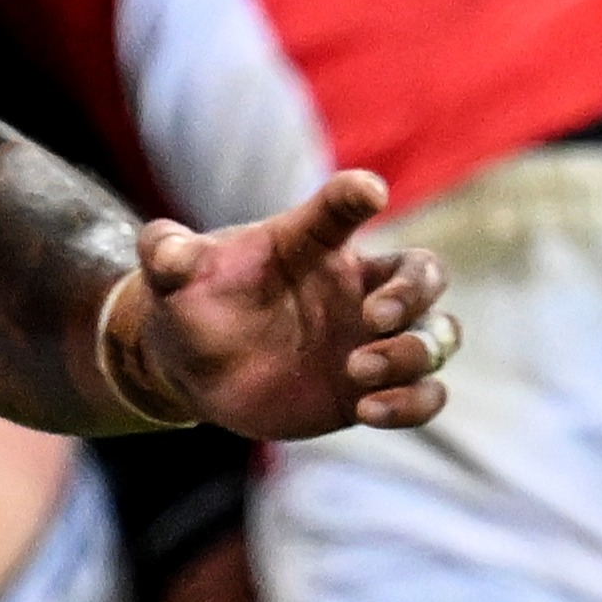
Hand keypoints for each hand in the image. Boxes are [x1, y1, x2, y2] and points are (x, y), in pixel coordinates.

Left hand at [125, 172, 456, 439]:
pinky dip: (413, 403)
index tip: (368, 191)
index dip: (357, 195)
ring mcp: (376, 341)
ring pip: (436, 335)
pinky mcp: (379, 389)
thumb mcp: (173, 276)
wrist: (200, 368)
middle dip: (412, 293)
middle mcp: (360, 288)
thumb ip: (166, 253)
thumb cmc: (196, 304)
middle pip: (424, 273)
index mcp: (315, 246)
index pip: (343, 209)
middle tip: (373, 318)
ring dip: (411, 352)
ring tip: (358, 371)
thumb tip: (165, 251)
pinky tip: (370, 410)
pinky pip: (426, 394)